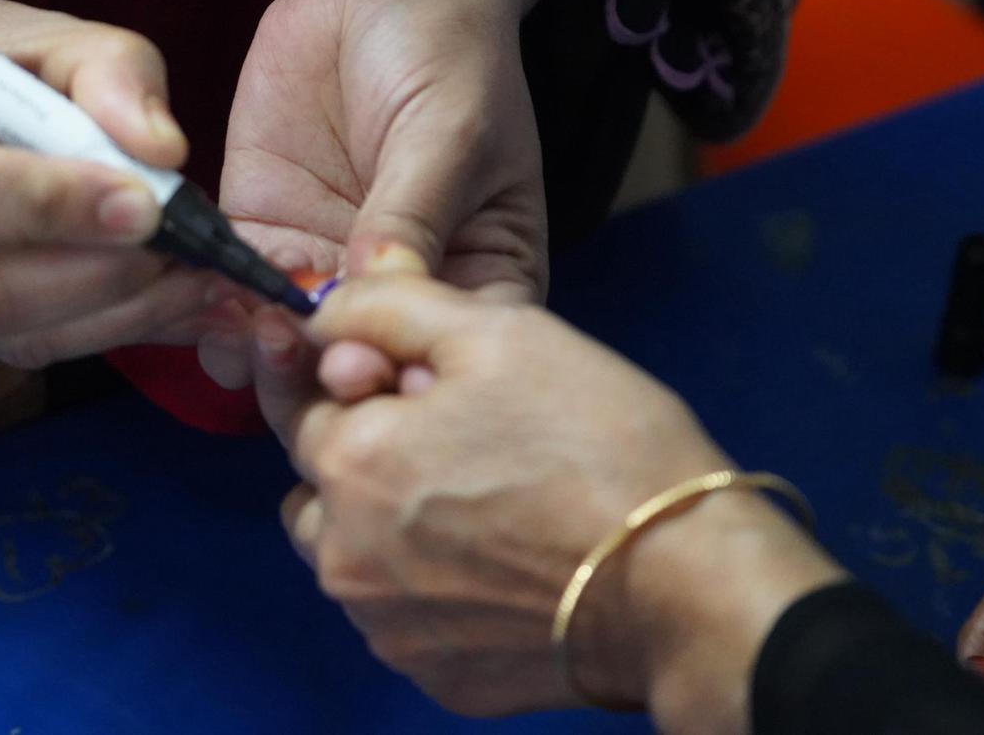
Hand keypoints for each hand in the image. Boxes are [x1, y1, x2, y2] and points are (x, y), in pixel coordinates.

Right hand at [0, 0, 222, 367]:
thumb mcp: (49, 34)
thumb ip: (110, 72)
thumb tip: (163, 150)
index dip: (46, 205)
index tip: (145, 202)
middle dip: (99, 272)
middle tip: (188, 249)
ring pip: (9, 328)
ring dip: (118, 310)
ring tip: (198, 278)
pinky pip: (29, 347)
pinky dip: (113, 328)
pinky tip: (175, 301)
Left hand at [203, 0, 551, 386]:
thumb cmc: (451, 55)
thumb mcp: (449, 132)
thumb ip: (412, 213)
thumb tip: (376, 290)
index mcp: (470, 284)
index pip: (435, 361)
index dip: (399, 376)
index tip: (361, 367)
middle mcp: (394, 294)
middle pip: (353, 372)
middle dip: (319, 379)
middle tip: (293, 350)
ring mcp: (321, 267)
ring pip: (285, 348)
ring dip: (263, 355)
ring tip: (251, 324)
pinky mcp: (259, 232)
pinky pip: (228, 289)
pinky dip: (212, 303)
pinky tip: (207, 289)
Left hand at [260, 276, 841, 728]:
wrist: (686, 586)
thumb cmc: (596, 444)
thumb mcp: (497, 335)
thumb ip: (390, 306)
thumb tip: (324, 307)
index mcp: (349, 465)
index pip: (297, 405)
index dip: (343, 376)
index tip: (383, 368)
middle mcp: (344, 558)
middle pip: (319, 485)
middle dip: (363, 453)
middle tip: (454, 434)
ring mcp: (388, 629)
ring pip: (353, 555)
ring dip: (388, 521)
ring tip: (479, 497)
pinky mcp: (435, 678)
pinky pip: (404, 614)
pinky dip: (431, 584)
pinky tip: (501, 558)